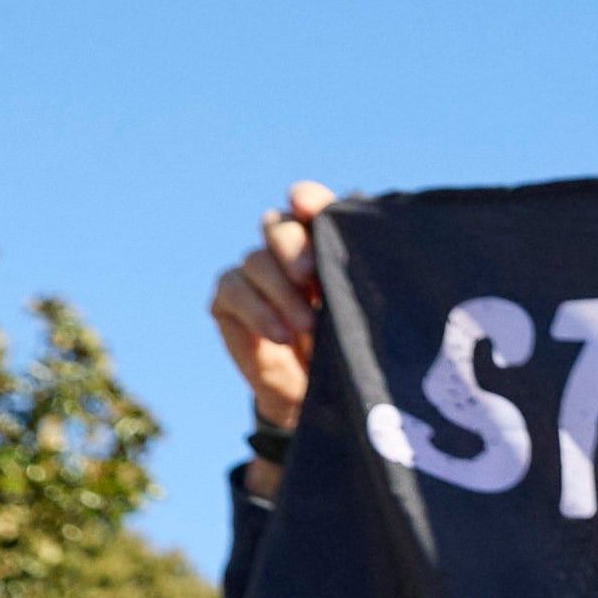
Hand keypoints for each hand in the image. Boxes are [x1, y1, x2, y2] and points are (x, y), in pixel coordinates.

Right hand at [210, 180, 340, 453]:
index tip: (307, 206)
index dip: (307, 200)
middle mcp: (286, 250)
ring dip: (281, 292)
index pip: (310, 205)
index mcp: (323, 243)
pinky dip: (258, 311)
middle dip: (292, 245)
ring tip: (306, 326)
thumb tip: (368, 258)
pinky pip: (235, 289)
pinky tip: (279, 335)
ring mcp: (255, 272)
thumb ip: (359, 284)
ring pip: (257, 260)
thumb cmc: (348, 350)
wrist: (315, 397)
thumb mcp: (362, 317)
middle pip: (278, 225)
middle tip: (309, 275)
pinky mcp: (229, 297)